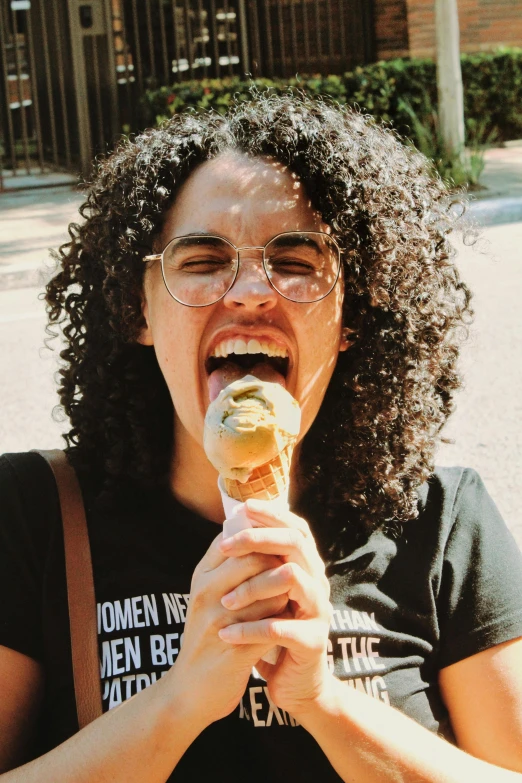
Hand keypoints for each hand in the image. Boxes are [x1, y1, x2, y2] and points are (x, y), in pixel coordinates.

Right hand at [167, 531, 286, 726]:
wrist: (189, 691)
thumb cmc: (207, 636)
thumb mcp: (208, 595)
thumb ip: (228, 565)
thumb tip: (258, 531)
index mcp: (201, 576)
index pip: (236, 538)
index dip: (263, 539)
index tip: (281, 547)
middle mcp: (205, 593)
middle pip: (254, 558)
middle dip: (280, 562)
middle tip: (295, 569)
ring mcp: (217, 620)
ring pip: (267, 589)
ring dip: (286, 591)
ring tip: (295, 594)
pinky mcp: (234, 649)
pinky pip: (271, 625)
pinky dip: (285, 620)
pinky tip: (291, 621)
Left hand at [217, 500, 331, 716]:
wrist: (296, 685)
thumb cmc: (274, 632)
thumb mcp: (265, 594)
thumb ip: (258, 563)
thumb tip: (232, 523)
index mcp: (307, 568)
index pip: (297, 528)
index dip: (274, 514)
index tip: (244, 507)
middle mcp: (318, 583)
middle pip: (296, 544)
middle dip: (259, 539)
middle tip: (226, 547)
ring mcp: (319, 611)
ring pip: (291, 578)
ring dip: (253, 586)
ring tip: (224, 601)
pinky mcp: (313, 642)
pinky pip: (280, 628)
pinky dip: (250, 629)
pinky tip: (227, 633)